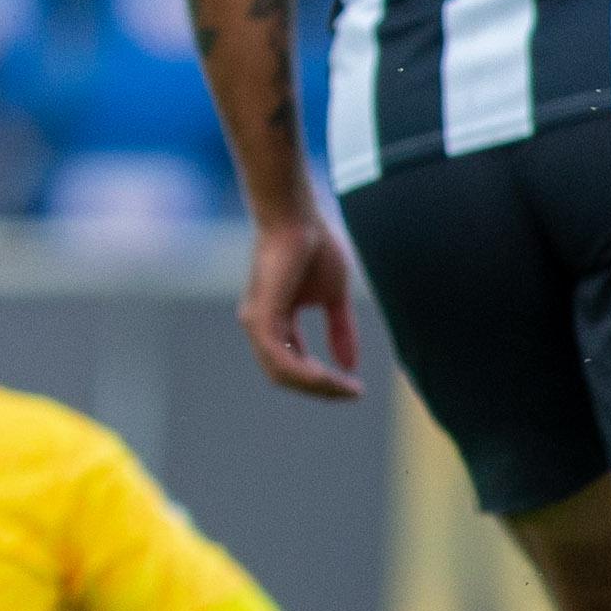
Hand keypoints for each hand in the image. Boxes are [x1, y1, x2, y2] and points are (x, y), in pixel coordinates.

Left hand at [239, 208, 362, 400]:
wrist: (297, 217)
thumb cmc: (313, 247)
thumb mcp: (334, 298)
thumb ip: (341, 330)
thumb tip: (352, 366)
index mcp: (275, 323)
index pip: (295, 364)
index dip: (323, 381)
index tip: (354, 388)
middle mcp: (260, 327)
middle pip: (288, 375)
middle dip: (322, 389)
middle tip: (352, 393)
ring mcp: (256, 323)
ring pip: (282, 373)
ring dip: (317, 386)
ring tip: (346, 388)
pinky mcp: (260, 318)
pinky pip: (279, 358)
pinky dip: (304, 373)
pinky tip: (329, 377)